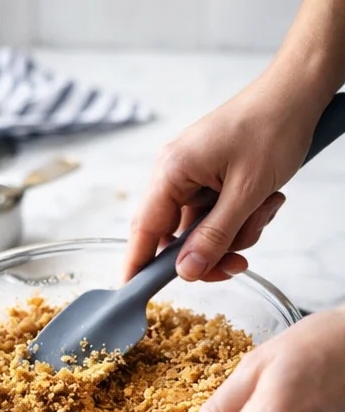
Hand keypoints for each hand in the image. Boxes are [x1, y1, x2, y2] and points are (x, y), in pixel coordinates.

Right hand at [123, 76, 317, 282]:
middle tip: (239, 261)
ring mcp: (190, 175)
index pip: (145, 230)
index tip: (135, 298)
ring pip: (199, 232)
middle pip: (173, 238)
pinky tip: (262, 203)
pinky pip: (214, 216)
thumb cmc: (274, 126)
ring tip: (264, 210)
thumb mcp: (248, 191)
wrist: (298, 91)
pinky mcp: (208, 177)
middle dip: (209, 253)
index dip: (139, 267)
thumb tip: (186, 272)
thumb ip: (215, 237)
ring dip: (233, 234)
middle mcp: (173, 173)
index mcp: (172, 170)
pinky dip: (238, 220)